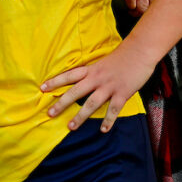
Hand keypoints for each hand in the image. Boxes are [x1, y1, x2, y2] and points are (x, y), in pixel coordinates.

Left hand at [41, 43, 156, 132]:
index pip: (69, 76)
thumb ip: (92, 73)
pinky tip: (103, 130)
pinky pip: (113, 110)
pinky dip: (108, 121)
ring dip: (80, 116)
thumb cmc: (121, 57)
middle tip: (49, 113)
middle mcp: (97, 78)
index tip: (42, 88)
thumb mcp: (102, 62)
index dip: (55, 82)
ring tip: (70, 127)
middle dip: (61, 103)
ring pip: (91, 104)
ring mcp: (109, 87)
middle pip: (75, 92)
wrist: (139, 51)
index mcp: (91, 70)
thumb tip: (82, 82)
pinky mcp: (122, 93)